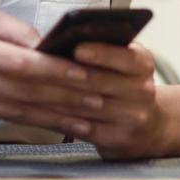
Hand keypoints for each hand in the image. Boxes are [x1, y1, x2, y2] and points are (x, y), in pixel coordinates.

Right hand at [0, 5, 107, 136]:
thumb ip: (10, 29)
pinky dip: (35, 123)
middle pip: (25, 90)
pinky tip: (58, 124)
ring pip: (19, 111)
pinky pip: (5, 119)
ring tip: (87, 118)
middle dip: (65, 96)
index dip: (54, 70)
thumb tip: (44, 44)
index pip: (20, 62)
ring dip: (56, 116)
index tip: (83, 73)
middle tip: (98, 98)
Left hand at [40, 41, 170, 159]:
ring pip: (87, 106)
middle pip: (101, 82)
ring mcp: (132, 117)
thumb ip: (102, 51)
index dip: (100, 52)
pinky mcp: (117, 139)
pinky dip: (59, 118)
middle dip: (68, 74)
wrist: (147, 127)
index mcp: (142, 64)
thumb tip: (65, 41)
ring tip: (33, 87)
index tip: (77, 48)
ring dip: (57, 96)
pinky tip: (41, 111)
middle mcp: (142, 90)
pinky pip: (83, 128)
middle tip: (41, 67)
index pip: (125, 56)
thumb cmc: (124, 86)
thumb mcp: (122, 63)